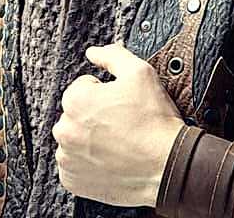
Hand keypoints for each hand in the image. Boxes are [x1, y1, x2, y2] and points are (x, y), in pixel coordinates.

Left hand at [52, 42, 184, 206]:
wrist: (168, 165)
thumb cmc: (153, 120)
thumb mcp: (139, 72)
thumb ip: (112, 55)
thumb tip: (93, 52)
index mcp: (75, 101)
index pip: (82, 87)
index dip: (104, 92)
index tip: (120, 103)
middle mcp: (65, 130)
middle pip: (76, 113)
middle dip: (94, 114)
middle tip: (121, 121)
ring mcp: (68, 158)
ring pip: (74, 138)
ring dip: (89, 138)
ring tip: (117, 141)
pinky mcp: (73, 181)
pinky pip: (74, 165)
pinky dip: (88, 162)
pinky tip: (110, 158)